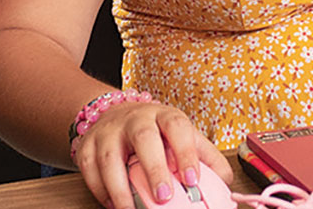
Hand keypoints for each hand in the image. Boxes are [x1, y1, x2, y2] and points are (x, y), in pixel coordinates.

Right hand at [71, 101, 232, 208]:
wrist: (114, 114)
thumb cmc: (154, 130)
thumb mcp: (182, 135)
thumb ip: (205, 156)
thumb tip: (225, 182)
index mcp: (163, 115)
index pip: (177, 126)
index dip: (186, 151)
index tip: (192, 179)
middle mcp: (135, 119)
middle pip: (143, 137)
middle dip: (154, 168)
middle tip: (164, 197)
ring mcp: (108, 131)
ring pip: (109, 156)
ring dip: (120, 187)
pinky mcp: (87, 146)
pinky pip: (89, 169)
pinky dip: (99, 190)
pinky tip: (113, 204)